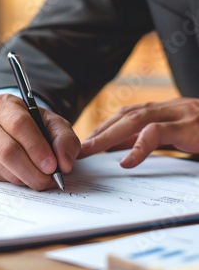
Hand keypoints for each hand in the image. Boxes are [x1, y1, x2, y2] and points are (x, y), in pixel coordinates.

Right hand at [0, 94, 79, 190]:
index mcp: (3, 105)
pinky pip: (1, 179)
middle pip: (7, 151)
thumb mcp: (55, 125)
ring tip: (45, 178)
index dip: (36, 147)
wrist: (16, 132)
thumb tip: (64, 163)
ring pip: (5, 168)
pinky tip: (29, 175)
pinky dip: (20, 181)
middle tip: (50, 178)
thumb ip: (65, 140)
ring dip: (29, 178)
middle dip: (33, 169)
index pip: (18, 125)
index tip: (52, 165)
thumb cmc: (36, 126)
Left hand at [79, 97, 198, 166]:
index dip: (106, 126)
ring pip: (136, 119)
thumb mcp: (180, 134)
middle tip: (80, 148)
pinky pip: (158, 134)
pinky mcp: (188, 127)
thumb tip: (125, 148)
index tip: (88, 142)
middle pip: (126, 115)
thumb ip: (153, 138)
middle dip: (100, 131)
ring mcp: (179, 115)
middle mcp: (169, 108)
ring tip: (90, 150)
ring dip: (109, 135)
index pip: (129, 114)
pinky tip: (126, 161)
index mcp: (166, 110)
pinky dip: (139, 147)